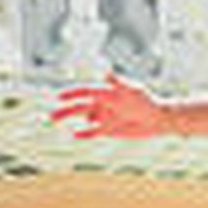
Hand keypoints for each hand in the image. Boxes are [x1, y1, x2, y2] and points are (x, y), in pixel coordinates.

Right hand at [52, 74, 169, 139]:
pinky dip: (84, 133)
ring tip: (54, 120)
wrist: (157, 118)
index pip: (85, 91)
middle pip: (79, 106)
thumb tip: (107, 72)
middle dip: (65, 110)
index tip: (59, 97)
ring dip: (69, 119)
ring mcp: (104, 116)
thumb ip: (119, 83)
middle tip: (50, 116)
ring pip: (83, 117)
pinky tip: (75, 134)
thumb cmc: (147, 101)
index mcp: (106, 92)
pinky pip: (93, 131)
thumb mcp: (133, 91)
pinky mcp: (108, 129)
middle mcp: (102, 103)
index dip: (72, 94)